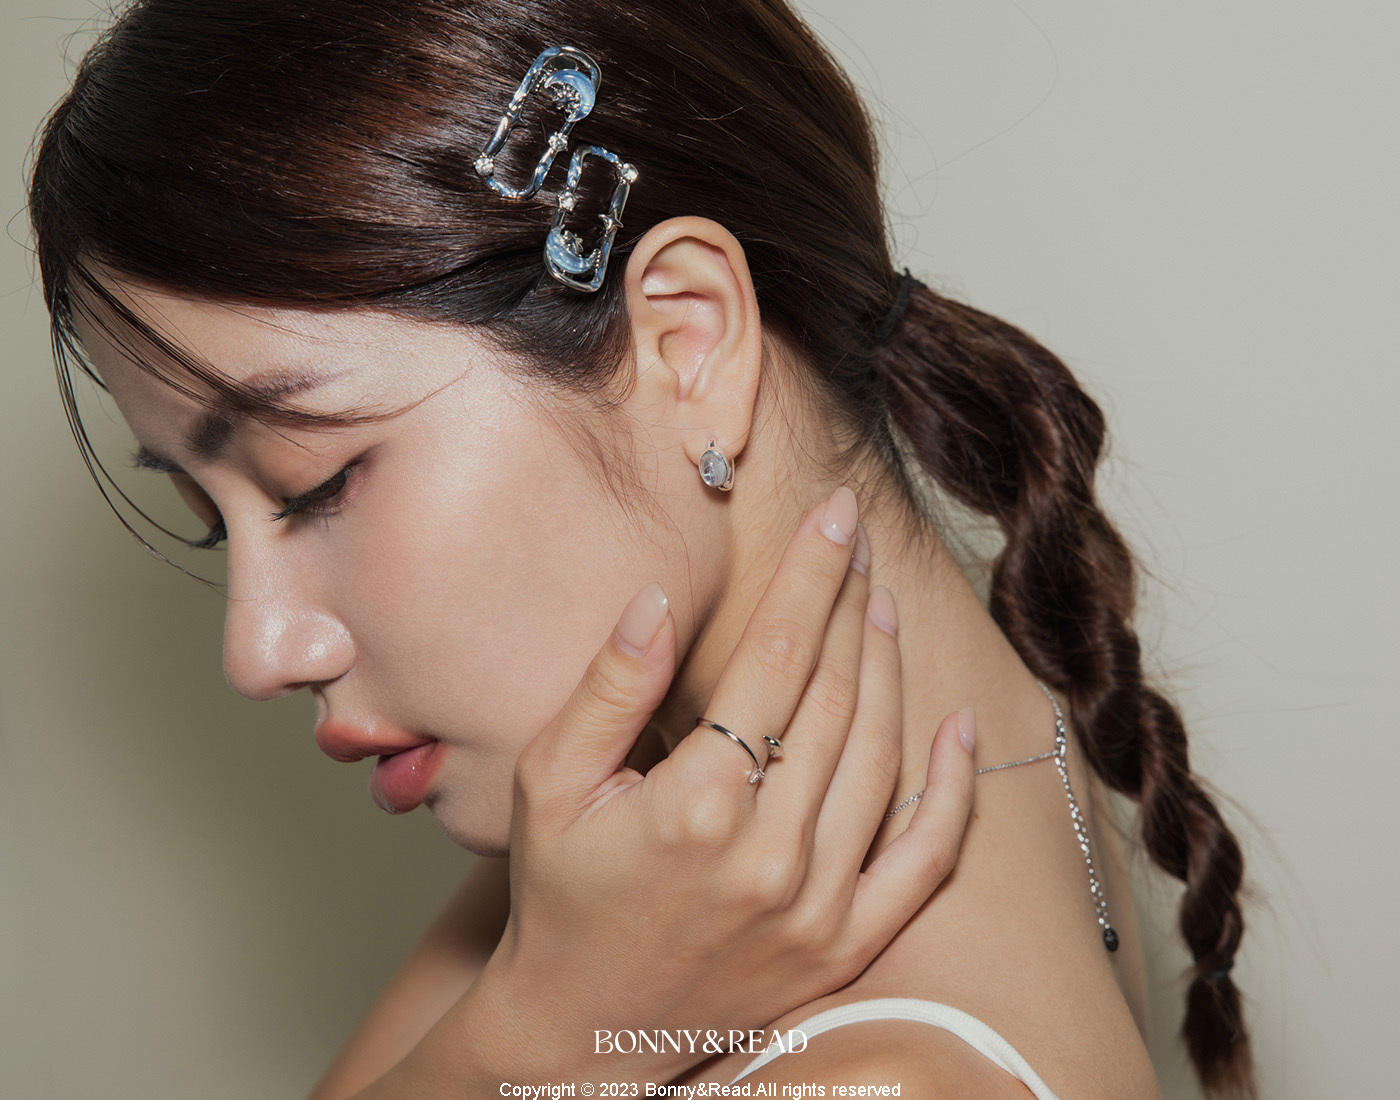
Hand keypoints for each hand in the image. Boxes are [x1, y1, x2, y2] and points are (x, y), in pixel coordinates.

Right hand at [370, 487, 974, 1092]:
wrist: (584, 1028)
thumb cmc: (561, 895)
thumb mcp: (550, 782)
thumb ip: (609, 688)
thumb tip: (659, 600)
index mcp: (696, 806)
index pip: (777, 658)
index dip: (811, 576)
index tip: (837, 513)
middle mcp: (769, 856)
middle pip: (837, 698)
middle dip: (853, 605)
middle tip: (863, 543)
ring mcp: (817, 907)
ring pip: (881, 759)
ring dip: (890, 671)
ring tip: (884, 607)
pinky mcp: (844, 946)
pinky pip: (924, 860)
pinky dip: (951, 790)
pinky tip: (956, 725)